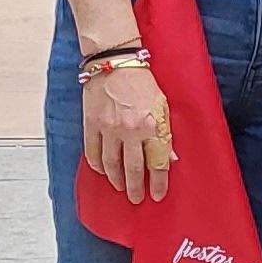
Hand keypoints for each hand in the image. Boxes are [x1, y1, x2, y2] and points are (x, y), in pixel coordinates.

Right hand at [80, 64, 170, 202]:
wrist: (114, 63)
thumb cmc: (143, 83)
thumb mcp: (163, 106)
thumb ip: (165, 133)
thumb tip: (171, 158)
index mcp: (151, 126)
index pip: (157, 163)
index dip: (158, 182)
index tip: (158, 195)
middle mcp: (130, 130)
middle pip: (133, 168)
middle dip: (136, 187)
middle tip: (137, 199)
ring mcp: (108, 128)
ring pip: (111, 164)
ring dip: (117, 180)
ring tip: (121, 188)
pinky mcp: (91, 124)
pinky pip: (93, 152)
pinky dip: (97, 165)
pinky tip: (102, 172)